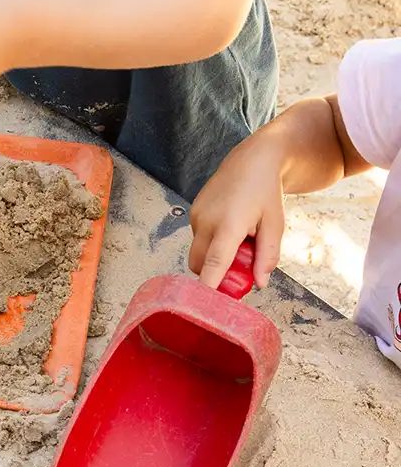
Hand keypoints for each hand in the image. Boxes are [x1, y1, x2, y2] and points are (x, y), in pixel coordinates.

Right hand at [189, 133, 285, 288]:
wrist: (252, 159)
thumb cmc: (267, 192)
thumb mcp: (275, 224)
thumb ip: (267, 256)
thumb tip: (260, 284)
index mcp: (230, 225)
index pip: (214, 264)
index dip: (208, 287)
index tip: (206, 307)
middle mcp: (207, 221)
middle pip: (199, 265)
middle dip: (213, 274)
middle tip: (239, 270)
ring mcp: (196, 215)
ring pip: (198, 252)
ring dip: (213, 257)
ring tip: (238, 241)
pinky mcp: (193, 211)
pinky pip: (198, 238)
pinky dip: (211, 242)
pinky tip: (229, 228)